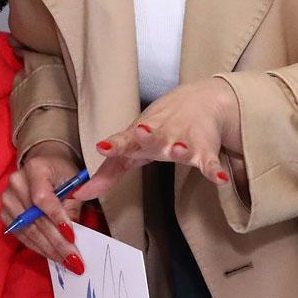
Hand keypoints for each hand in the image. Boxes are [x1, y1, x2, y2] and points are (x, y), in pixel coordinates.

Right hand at [0, 141, 82, 265]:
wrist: (44, 166)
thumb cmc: (62, 174)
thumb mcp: (74, 184)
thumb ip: (73, 207)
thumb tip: (73, 238)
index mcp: (35, 169)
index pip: (42, 198)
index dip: (56, 218)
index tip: (72, 237)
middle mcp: (16, 183)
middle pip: (35, 219)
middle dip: (57, 242)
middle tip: (74, 260)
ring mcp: (7, 199)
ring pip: (28, 231)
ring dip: (49, 249)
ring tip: (67, 262)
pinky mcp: (5, 215)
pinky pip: (22, 236)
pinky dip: (39, 247)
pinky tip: (53, 255)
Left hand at [87, 78, 241, 200]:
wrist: (199, 102)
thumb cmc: (156, 128)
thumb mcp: (130, 148)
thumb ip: (106, 174)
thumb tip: (78, 195)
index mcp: (138, 138)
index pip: (123, 141)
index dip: (113, 145)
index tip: (102, 147)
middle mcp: (160, 137)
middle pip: (152, 137)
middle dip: (147, 136)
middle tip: (141, 132)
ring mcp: (183, 142)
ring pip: (182, 148)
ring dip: (181, 149)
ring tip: (179, 149)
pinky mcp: (204, 150)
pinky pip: (209, 162)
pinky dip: (214, 169)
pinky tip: (219, 177)